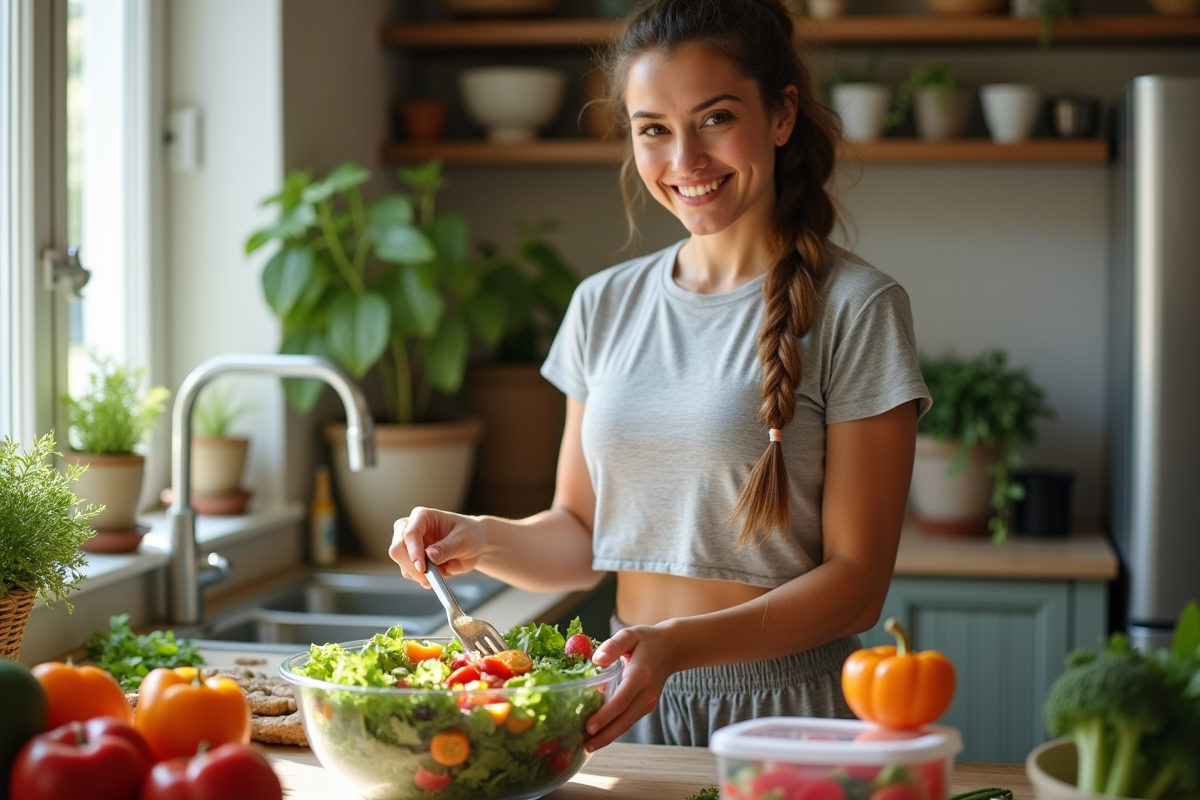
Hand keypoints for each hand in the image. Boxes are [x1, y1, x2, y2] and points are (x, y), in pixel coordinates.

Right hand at [389, 506, 484, 588]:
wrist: (473, 544)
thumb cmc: (469, 534)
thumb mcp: (464, 540)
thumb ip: (447, 548)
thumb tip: (430, 556)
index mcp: (422, 516)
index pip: (410, 533)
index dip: (413, 551)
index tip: (422, 567)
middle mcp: (410, 528)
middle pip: (397, 549)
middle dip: (411, 566)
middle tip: (428, 578)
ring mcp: (409, 544)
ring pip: (401, 563)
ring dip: (417, 574)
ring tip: (438, 576)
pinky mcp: (411, 559)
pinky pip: (408, 572)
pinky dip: (419, 578)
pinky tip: (434, 577)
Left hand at [583, 624, 676, 750]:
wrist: (671, 649)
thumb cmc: (646, 640)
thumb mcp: (629, 635)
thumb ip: (613, 645)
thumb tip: (596, 659)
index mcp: (640, 675)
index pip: (622, 700)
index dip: (605, 715)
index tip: (589, 726)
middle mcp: (646, 693)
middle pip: (624, 719)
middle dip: (605, 735)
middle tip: (585, 746)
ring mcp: (648, 702)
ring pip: (627, 724)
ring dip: (609, 737)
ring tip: (588, 746)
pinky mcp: (646, 706)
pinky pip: (629, 720)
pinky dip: (615, 730)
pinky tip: (600, 735)